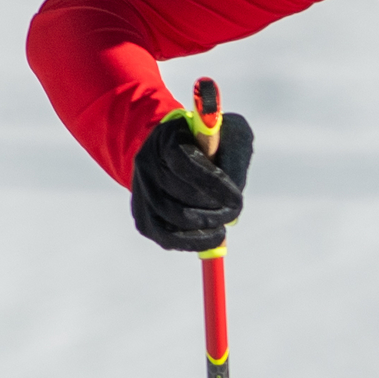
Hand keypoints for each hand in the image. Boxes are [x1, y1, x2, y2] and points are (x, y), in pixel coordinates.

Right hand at [131, 107, 252, 250]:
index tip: (237, 201)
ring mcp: (141, 191)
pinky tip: (211, 236)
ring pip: (175, 219)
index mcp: (167, 137)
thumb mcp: (228, 136)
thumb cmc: (210, 142)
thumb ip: (233, 159)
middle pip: (181, 195)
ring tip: (223, 223)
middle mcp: (147, 163)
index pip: (186, 164)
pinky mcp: (142, 214)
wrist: (174, 150)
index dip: (214, 186)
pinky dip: (194, 242)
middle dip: (214, 209)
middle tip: (233, 212)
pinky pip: (166, 238)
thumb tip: (232, 203)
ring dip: (206, 227)